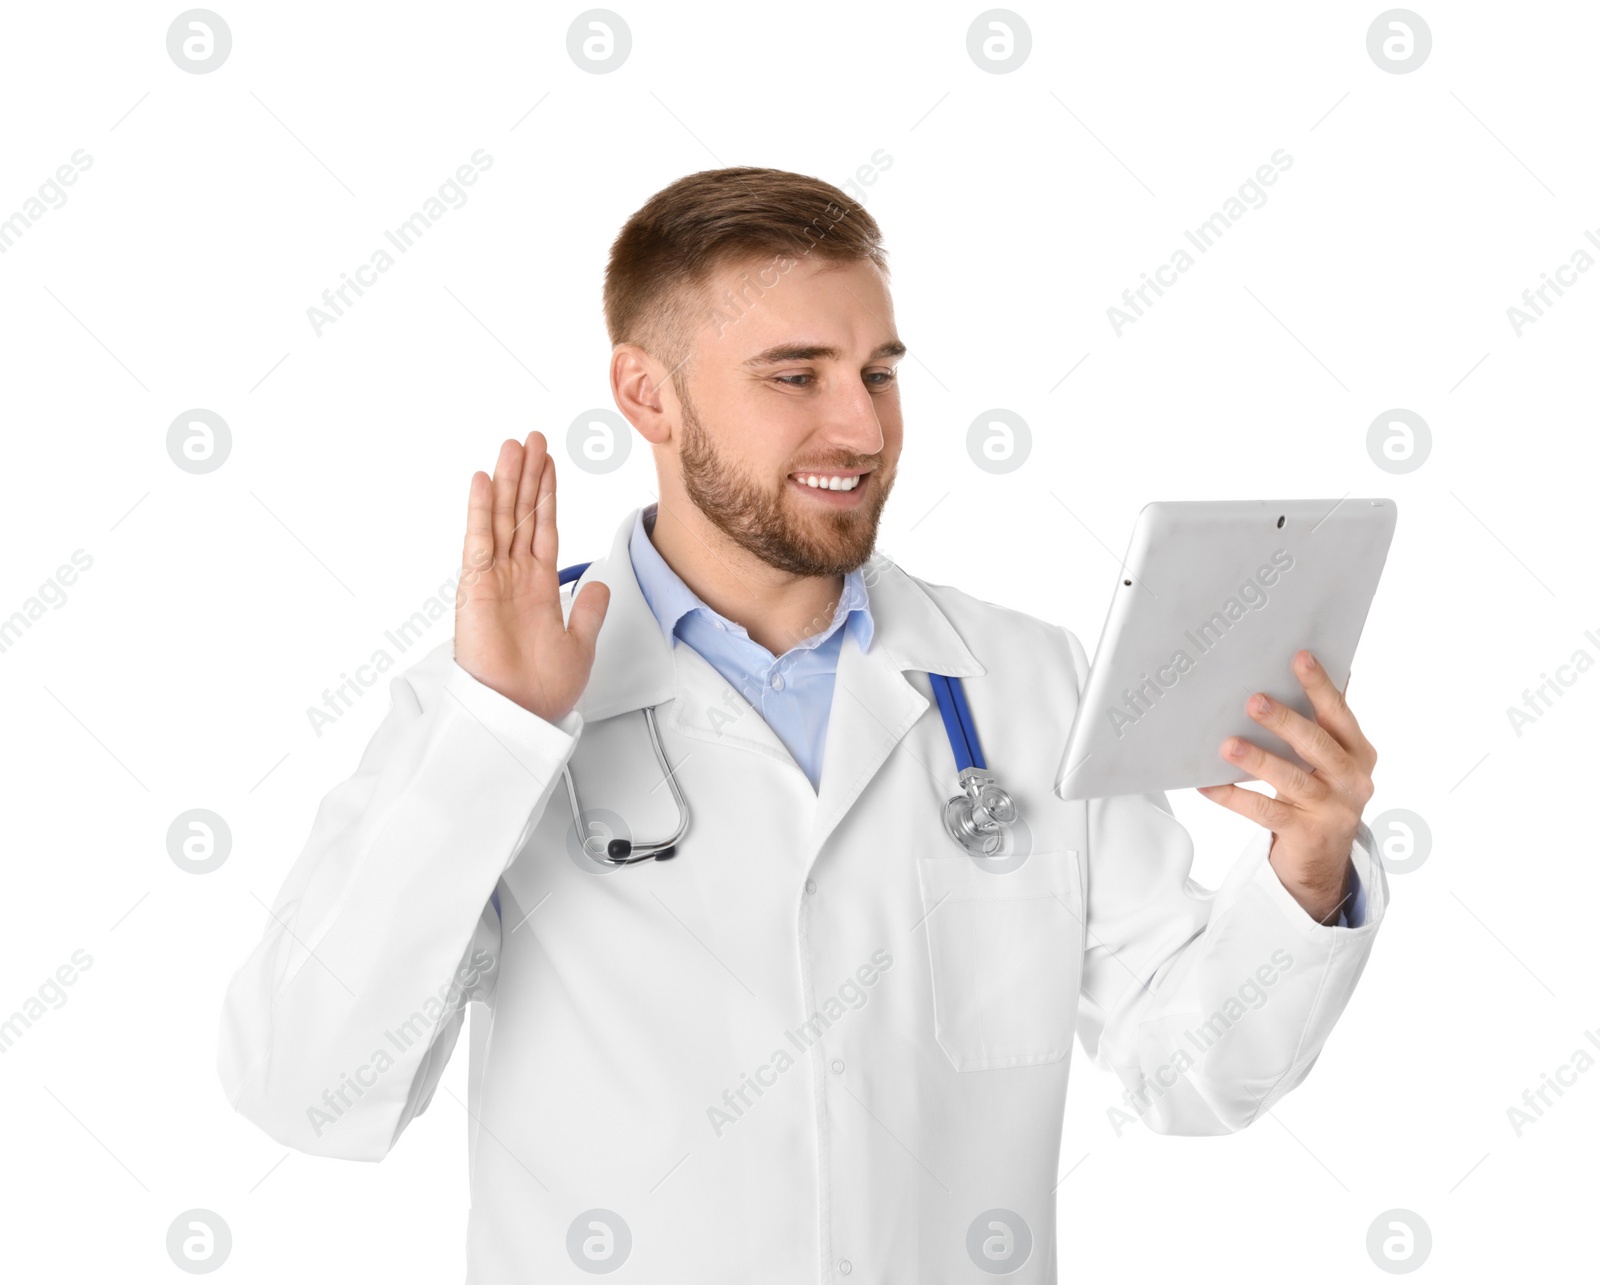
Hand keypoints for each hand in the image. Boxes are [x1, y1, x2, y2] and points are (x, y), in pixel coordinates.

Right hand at [454, 432, 609, 721]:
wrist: (520, 713)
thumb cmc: (541, 688)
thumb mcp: (580, 643)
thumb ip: (588, 610)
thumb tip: (599, 583)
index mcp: (539, 586)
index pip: (544, 528)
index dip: (547, 495)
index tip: (549, 464)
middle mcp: (515, 576)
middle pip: (522, 514)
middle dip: (527, 476)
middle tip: (531, 439)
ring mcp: (494, 579)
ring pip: (501, 518)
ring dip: (506, 481)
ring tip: (512, 446)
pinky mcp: (476, 587)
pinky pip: (479, 541)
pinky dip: (480, 510)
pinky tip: (482, 481)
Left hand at [1196, 650, 1376, 923]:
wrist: (1323, 863)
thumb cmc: (1320, 796)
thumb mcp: (1329, 762)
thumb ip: (1318, 725)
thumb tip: (1299, 670)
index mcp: (1358, 753)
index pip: (1339, 714)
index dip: (1320, 686)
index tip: (1300, 657)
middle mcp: (1352, 780)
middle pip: (1317, 745)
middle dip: (1285, 721)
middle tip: (1254, 701)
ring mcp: (1332, 810)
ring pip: (1291, 779)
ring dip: (1258, 759)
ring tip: (1228, 744)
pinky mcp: (1307, 834)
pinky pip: (1264, 811)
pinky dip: (1234, 797)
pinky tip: (1208, 785)